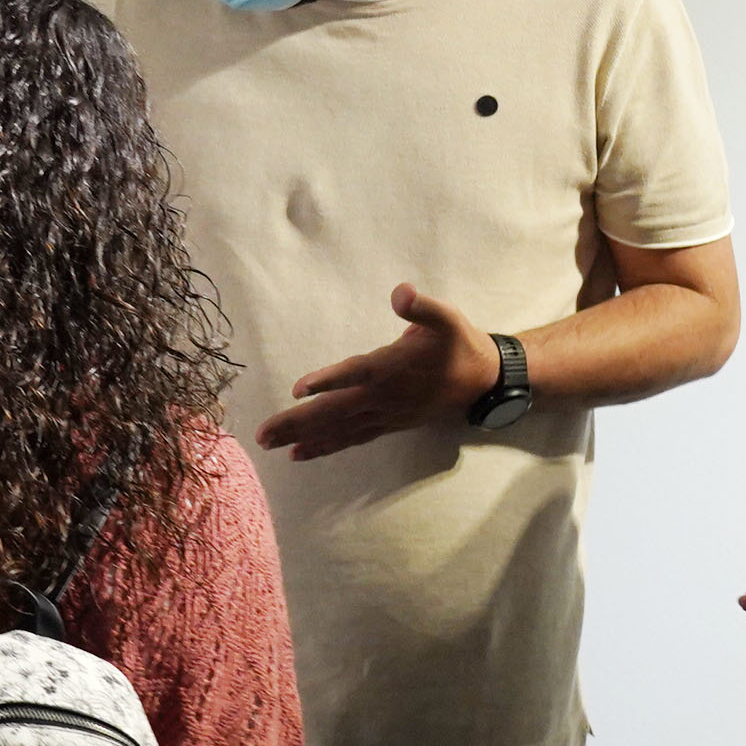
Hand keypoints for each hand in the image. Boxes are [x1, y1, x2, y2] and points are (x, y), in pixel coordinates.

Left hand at [253, 282, 497, 459]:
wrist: (483, 381)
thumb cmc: (460, 344)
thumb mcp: (447, 318)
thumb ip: (422, 307)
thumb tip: (400, 292)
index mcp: (393, 368)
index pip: (356, 374)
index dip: (329, 380)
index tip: (299, 389)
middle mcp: (384, 397)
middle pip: (335, 411)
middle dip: (297, 422)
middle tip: (262, 434)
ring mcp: (384, 415)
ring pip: (338, 429)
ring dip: (303, 437)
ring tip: (271, 446)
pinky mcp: (386, 425)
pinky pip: (351, 438)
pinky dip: (325, 447)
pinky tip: (300, 453)